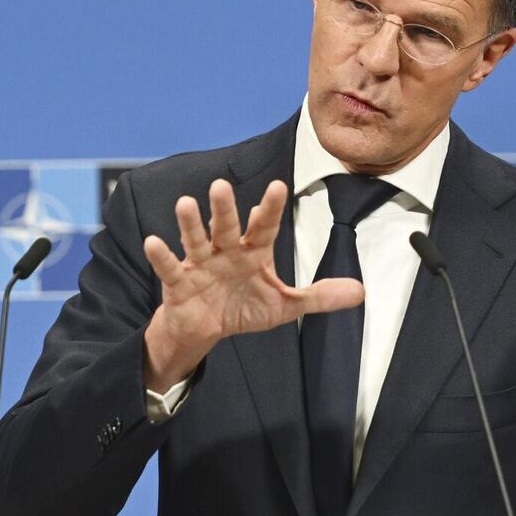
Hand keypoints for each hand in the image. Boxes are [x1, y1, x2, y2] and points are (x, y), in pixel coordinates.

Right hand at [142, 178, 364, 390]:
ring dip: (190, 223)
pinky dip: (162, 256)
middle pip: (226, 225)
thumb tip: (361, 292)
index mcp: (252, 251)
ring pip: (195, 239)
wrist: (206, 329)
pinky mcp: (179, 282)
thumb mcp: (285, 306)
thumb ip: (320, 297)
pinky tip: (154, 242)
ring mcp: (200, 263)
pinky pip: (170, 268)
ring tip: (185, 203)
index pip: (263, 226)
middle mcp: (226, 250)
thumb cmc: (244, 308)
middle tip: (221, 186)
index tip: (277, 187)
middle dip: (224, 207)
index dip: (269, 208)